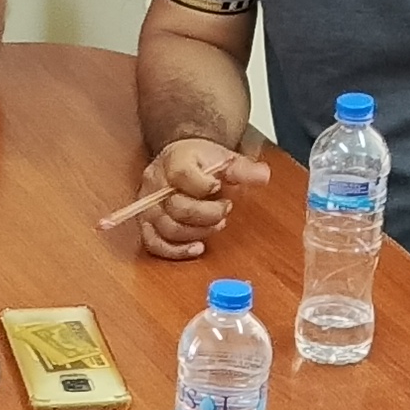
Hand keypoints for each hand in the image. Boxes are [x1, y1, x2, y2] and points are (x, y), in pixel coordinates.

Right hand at [128, 135, 268, 259]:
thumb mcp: (225, 159)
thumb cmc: (202, 162)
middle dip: (207, 214)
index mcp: (173, 161)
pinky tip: (196, 248)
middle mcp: (155, 183)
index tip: (218, 187)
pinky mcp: (146, 223)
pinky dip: (175, 250)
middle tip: (225, 210)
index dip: (203, 186)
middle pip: (177, 207)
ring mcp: (148, 205)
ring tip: (216, 225)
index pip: (181, 175)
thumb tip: (263, 176)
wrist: (182, 160)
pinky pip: (153, 243)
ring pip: (168, 228)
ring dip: (196, 232)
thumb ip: (244, 169)